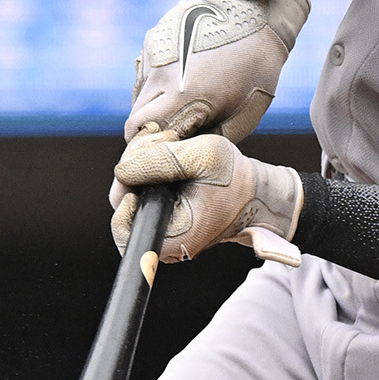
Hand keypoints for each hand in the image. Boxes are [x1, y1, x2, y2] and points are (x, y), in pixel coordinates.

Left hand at [111, 131, 303, 263]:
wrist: (255, 191)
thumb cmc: (236, 178)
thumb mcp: (205, 155)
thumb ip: (162, 159)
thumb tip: (122, 171)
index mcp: (175, 236)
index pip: (125, 233)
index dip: (122, 203)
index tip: (140, 184)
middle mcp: (164, 237)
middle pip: (123, 203)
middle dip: (135, 165)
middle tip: (164, 143)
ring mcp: (163, 225)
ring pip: (131, 190)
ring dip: (143, 160)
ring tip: (171, 142)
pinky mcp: (163, 210)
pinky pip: (142, 188)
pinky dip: (149, 165)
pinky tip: (168, 149)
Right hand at [124, 0, 314, 143]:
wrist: (258, 14)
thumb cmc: (256, 69)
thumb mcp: (242, 116)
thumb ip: (207, 137)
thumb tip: (184, 151)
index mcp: (183, 96)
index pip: (141, 134)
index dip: (149, 148)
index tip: (166, 152)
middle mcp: (161, 74)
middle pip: (136, 116)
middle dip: (149, 130)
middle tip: (173, 132)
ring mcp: (155, 52)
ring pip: (140, 93)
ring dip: (153, 104)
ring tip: (183, 99)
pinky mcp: (154, 37)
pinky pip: (147, 70)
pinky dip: (158, 80)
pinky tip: (183, 75)